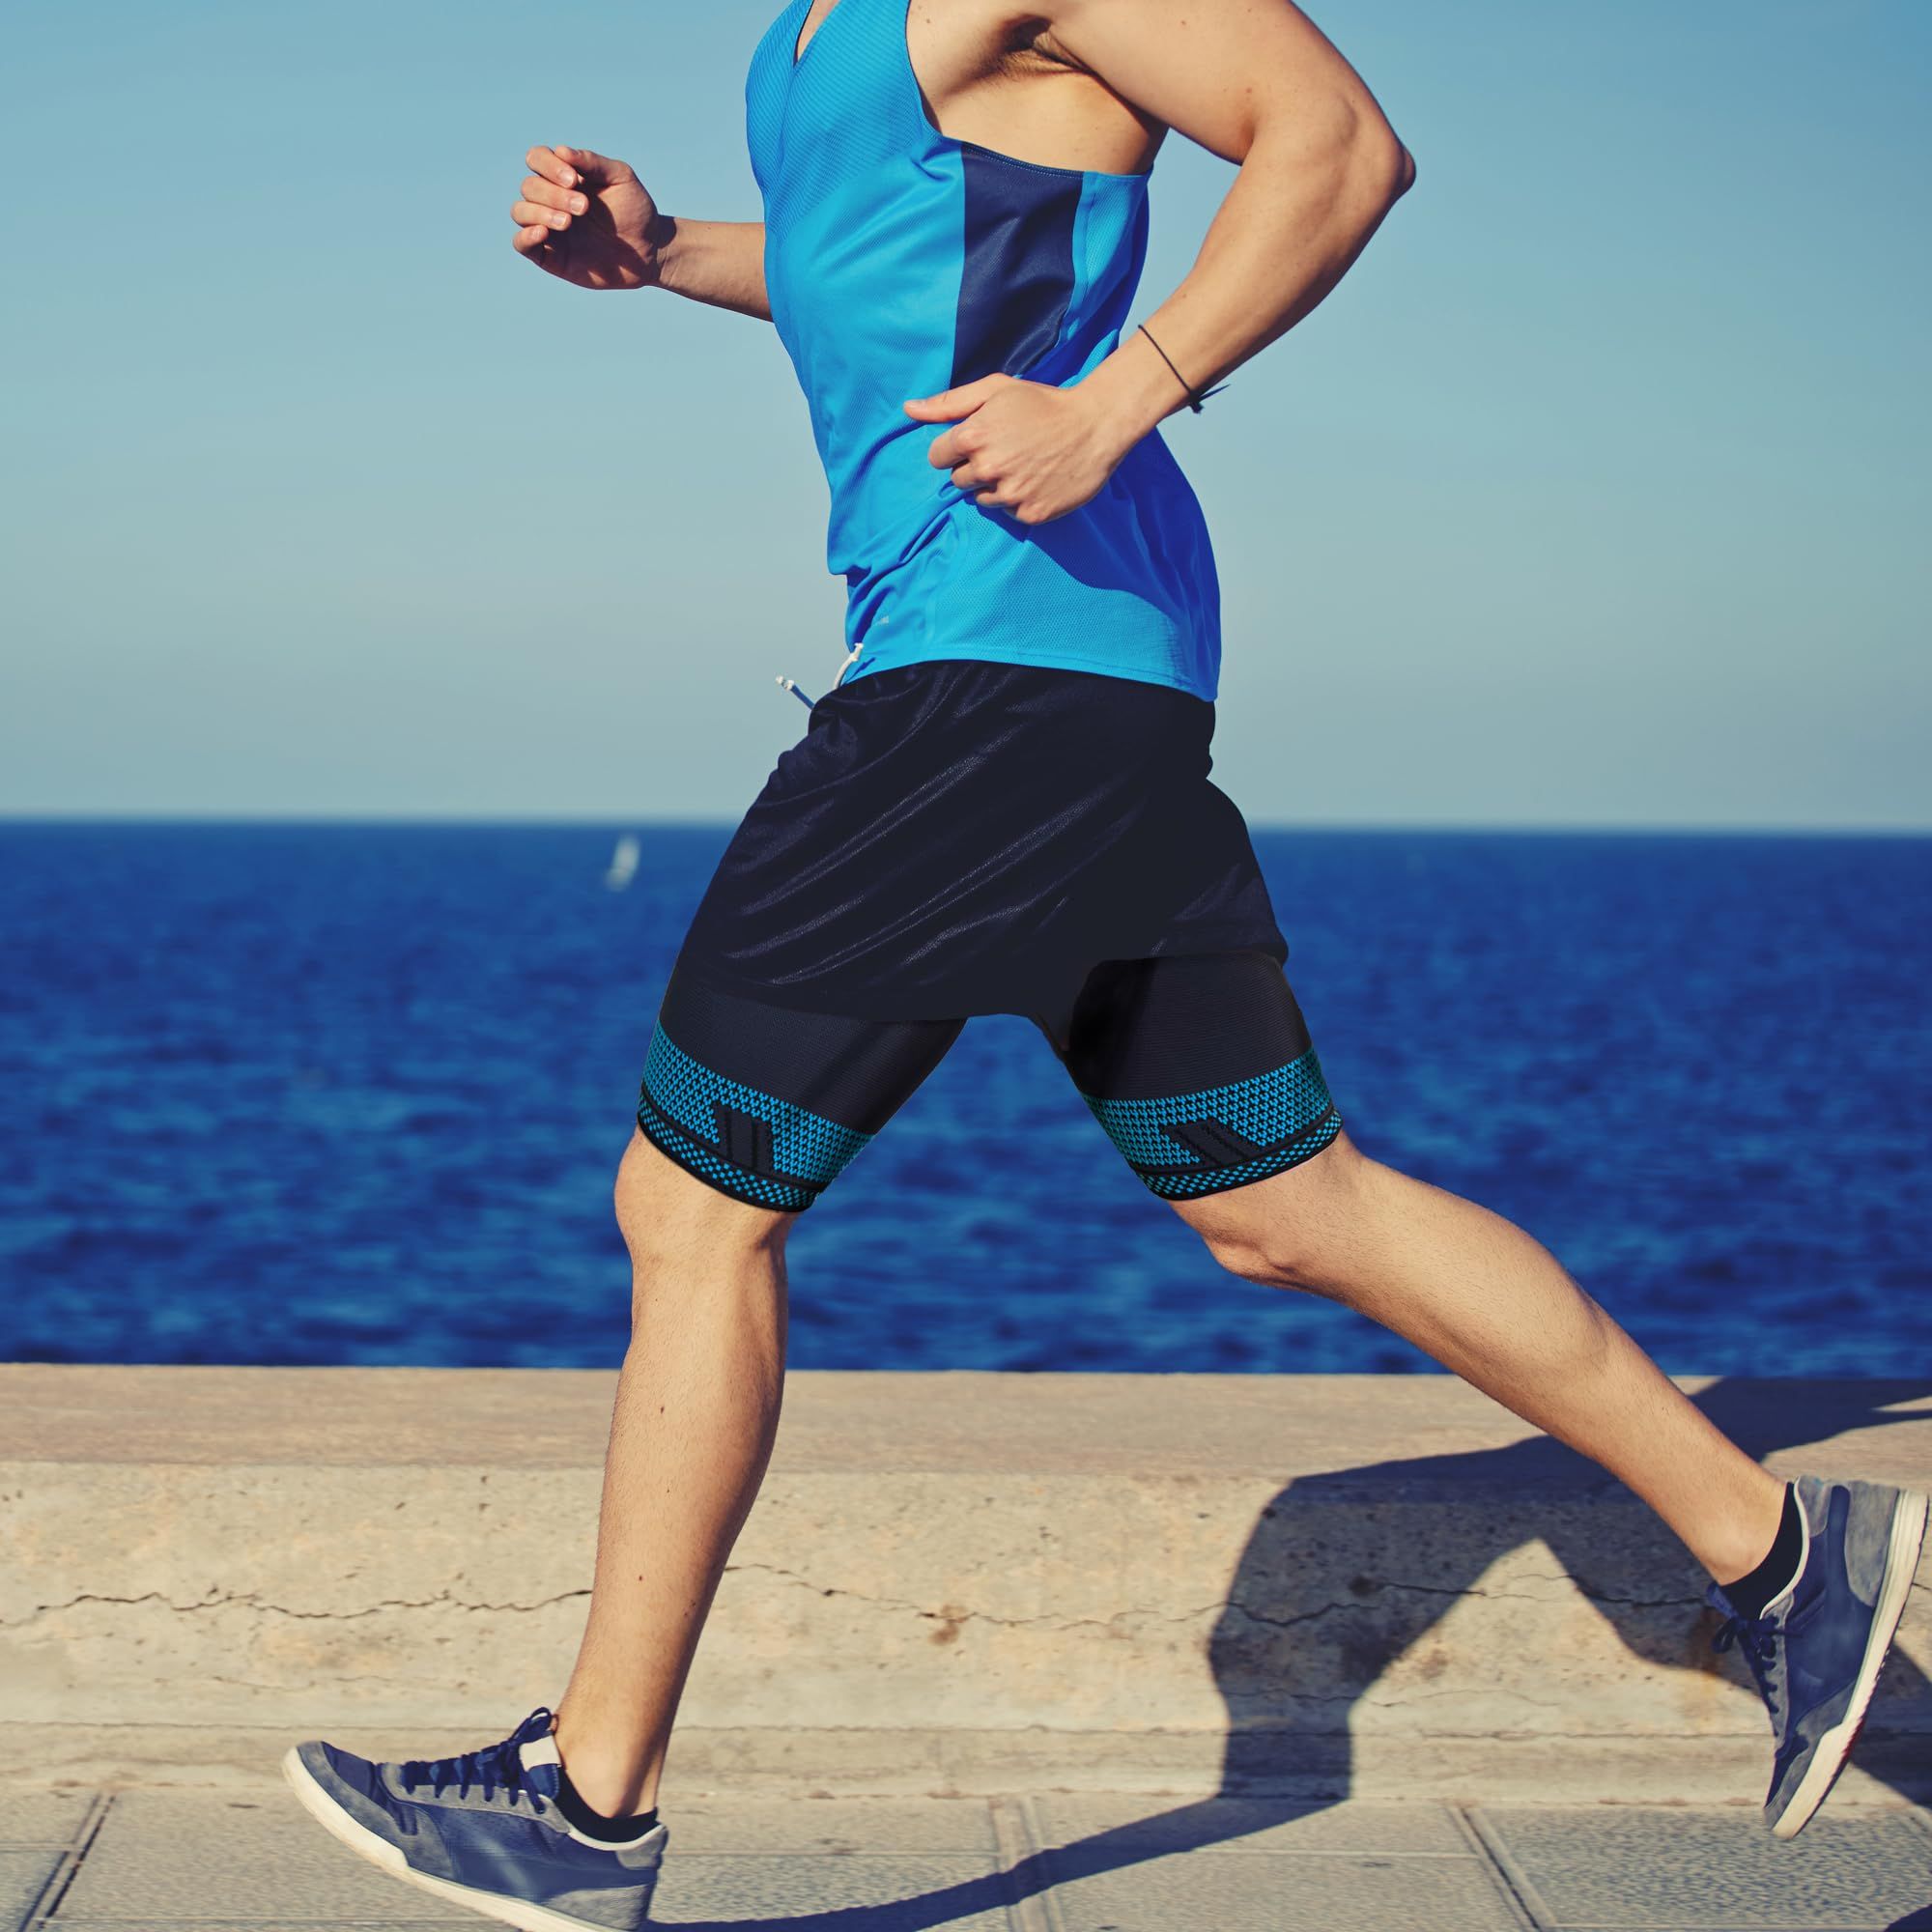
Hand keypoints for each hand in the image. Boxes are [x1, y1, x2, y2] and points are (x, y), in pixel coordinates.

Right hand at [511, 145, 662, 289]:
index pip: (537, 158)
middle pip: (530, 186)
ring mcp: (548, 227)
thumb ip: (593, 162)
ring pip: (520, 211)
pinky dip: (525, 236)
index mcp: (564, 176)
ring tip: (568, 222)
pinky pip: (520, 244)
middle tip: (584, 207)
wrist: (648, 251)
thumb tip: (561, 151)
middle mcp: (551, 199)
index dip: (547, 165)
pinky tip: (542, 233)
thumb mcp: (621, 178)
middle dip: (554, 195)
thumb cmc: (635, 210)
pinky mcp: (550, 256)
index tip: (573, 180)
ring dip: (540, 212)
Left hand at [904, 373, 1133, 524]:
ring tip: (1023, 464)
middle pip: (958, 480)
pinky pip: (1009, 512)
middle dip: (975, 467)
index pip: (937, 457)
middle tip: (1006, 450)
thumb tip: (908, 410)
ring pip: (982, 498)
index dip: (954, 449)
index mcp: (973, 436)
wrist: (1095, 425)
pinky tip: (1036, 479)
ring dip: (996, 485)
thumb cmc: (1043, 403)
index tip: (977, 440)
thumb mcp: (996, 390)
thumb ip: (949, 403)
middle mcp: (987, 468)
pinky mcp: (1029, 513)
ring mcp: (1009, 493)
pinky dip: (1019, 499)